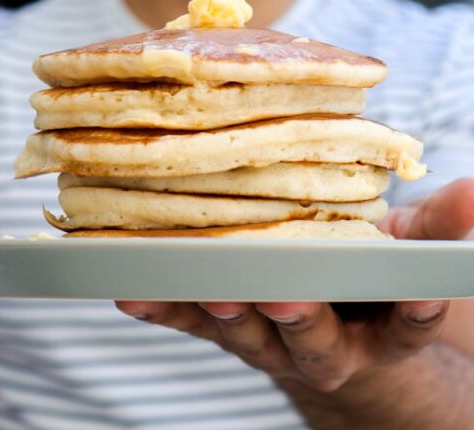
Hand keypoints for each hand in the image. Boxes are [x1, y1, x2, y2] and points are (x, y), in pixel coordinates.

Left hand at [116, 178, 473, 392]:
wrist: (331, 328)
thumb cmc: (365, 286)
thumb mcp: (406, 253)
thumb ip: (435, 228)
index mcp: (371, 325)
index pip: (398, 325)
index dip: (407, 314)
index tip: (415, 299)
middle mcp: (314, 341)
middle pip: (308, 336)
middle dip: (299, 317)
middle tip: (284, 295)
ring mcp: (263, 336)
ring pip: (245, 332)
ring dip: (223, 312)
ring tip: (208, 290)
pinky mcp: (220, 322)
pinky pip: (190, 320)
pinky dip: (166, 308)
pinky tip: (134, 291)